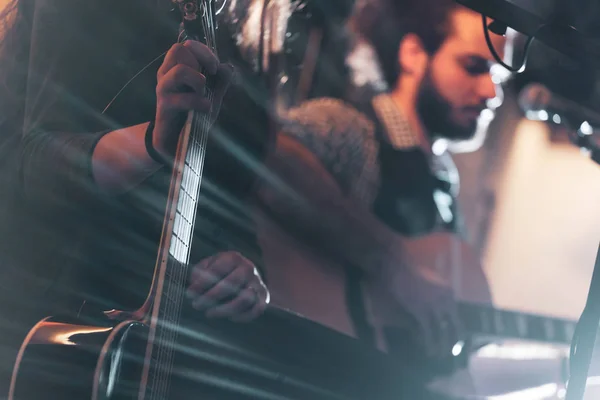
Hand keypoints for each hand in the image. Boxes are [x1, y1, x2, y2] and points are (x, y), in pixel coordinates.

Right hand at [153, 40, 233, 157]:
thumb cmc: (193, 114)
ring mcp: (163, 89)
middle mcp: (166, 75)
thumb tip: (228, 66)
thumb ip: (220, 80)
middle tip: (211, 75)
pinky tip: (206, 108)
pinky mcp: (164, 107)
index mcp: (176, 68)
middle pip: (178, 50)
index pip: (186, 45)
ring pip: (179, 71)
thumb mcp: (211, 95)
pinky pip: (182, 98)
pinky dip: (198, 102)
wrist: (176, 141)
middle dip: (202, 60)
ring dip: (199, 80)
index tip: (215, 67)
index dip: (204, 51)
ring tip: (204, 93)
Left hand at [186, 251, 269, 321]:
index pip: (217, 270)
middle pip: (231, 284)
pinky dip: (243, 316)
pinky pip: (257, 309)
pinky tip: (230, 318)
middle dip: (211, 297)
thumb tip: (196, 285)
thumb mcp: (207, 266)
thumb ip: (199, 273)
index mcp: (233, 257)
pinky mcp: (264, 297)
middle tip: (197, 305)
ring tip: (210, 313)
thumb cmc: (220, 271)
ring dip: (225, 309)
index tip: (189, 294)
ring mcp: (257, 283)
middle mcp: (248, 268)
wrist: (242, 274)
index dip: (202, 284)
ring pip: (245, 298)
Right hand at [379, 234, 462, 358]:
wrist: (394, 265)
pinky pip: (428, 332)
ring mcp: (434, 306)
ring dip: (441, 346)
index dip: (456, 330)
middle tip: (449, 352)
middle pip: (455, 326)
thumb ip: (434, 295)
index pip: (456, 316)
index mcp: (448, 292)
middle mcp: (446, 300)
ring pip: (442, 332)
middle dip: (452, 342)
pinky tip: (427, 350)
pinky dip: (429, 343)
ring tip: (438, 355)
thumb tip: (434, 311)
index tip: (453, 340)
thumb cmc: (406, 271)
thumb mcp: (426, 282)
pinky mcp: (421, 311)